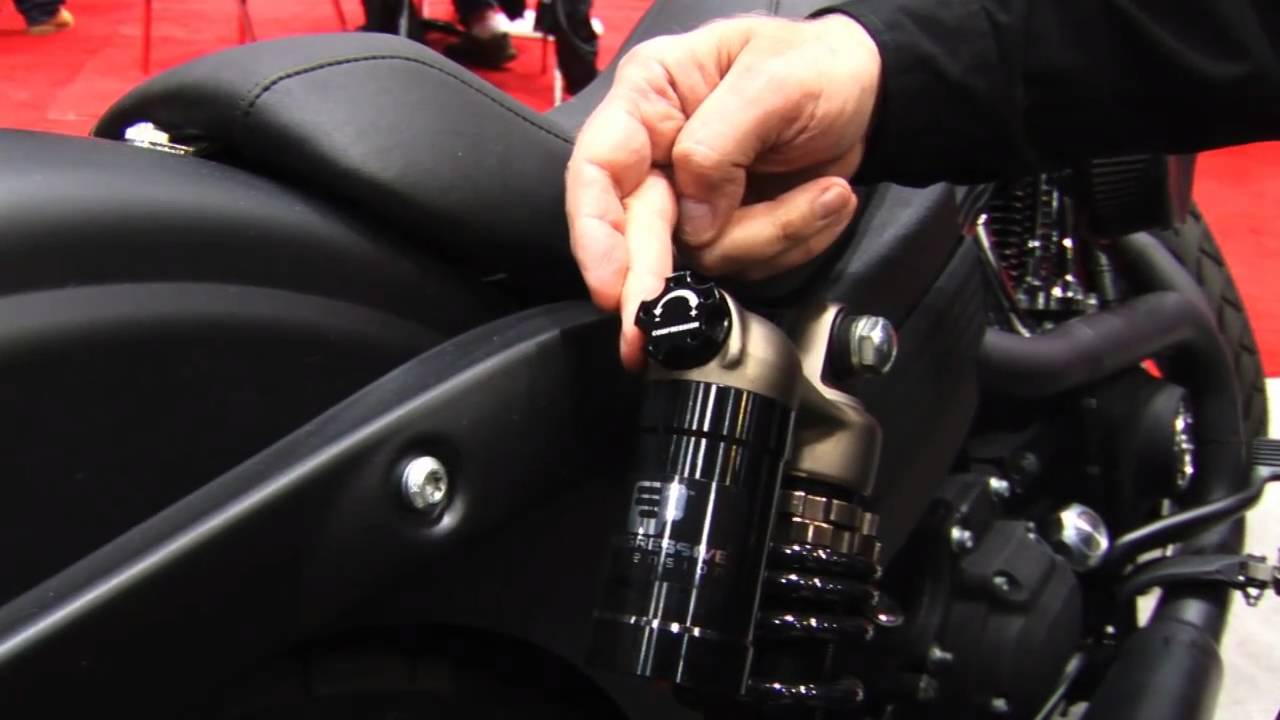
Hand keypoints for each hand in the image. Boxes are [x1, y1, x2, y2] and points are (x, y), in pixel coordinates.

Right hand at [564, 13, 881, 369]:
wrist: (868, 90)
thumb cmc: (817, 64)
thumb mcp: (772, 83)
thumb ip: (718, 145)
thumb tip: (694, 218)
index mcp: (652, 96)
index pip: (598, 168)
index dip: (595, 232)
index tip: (611, 285)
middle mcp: (661, 150)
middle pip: (638, 230)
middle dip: (657, 277)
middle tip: (655, 327)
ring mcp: (693, 195)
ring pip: (704, 255)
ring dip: (770, 234)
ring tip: (826, 192)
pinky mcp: (729, 225)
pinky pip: (747, 261)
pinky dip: (792, 240)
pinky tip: (823, 200)